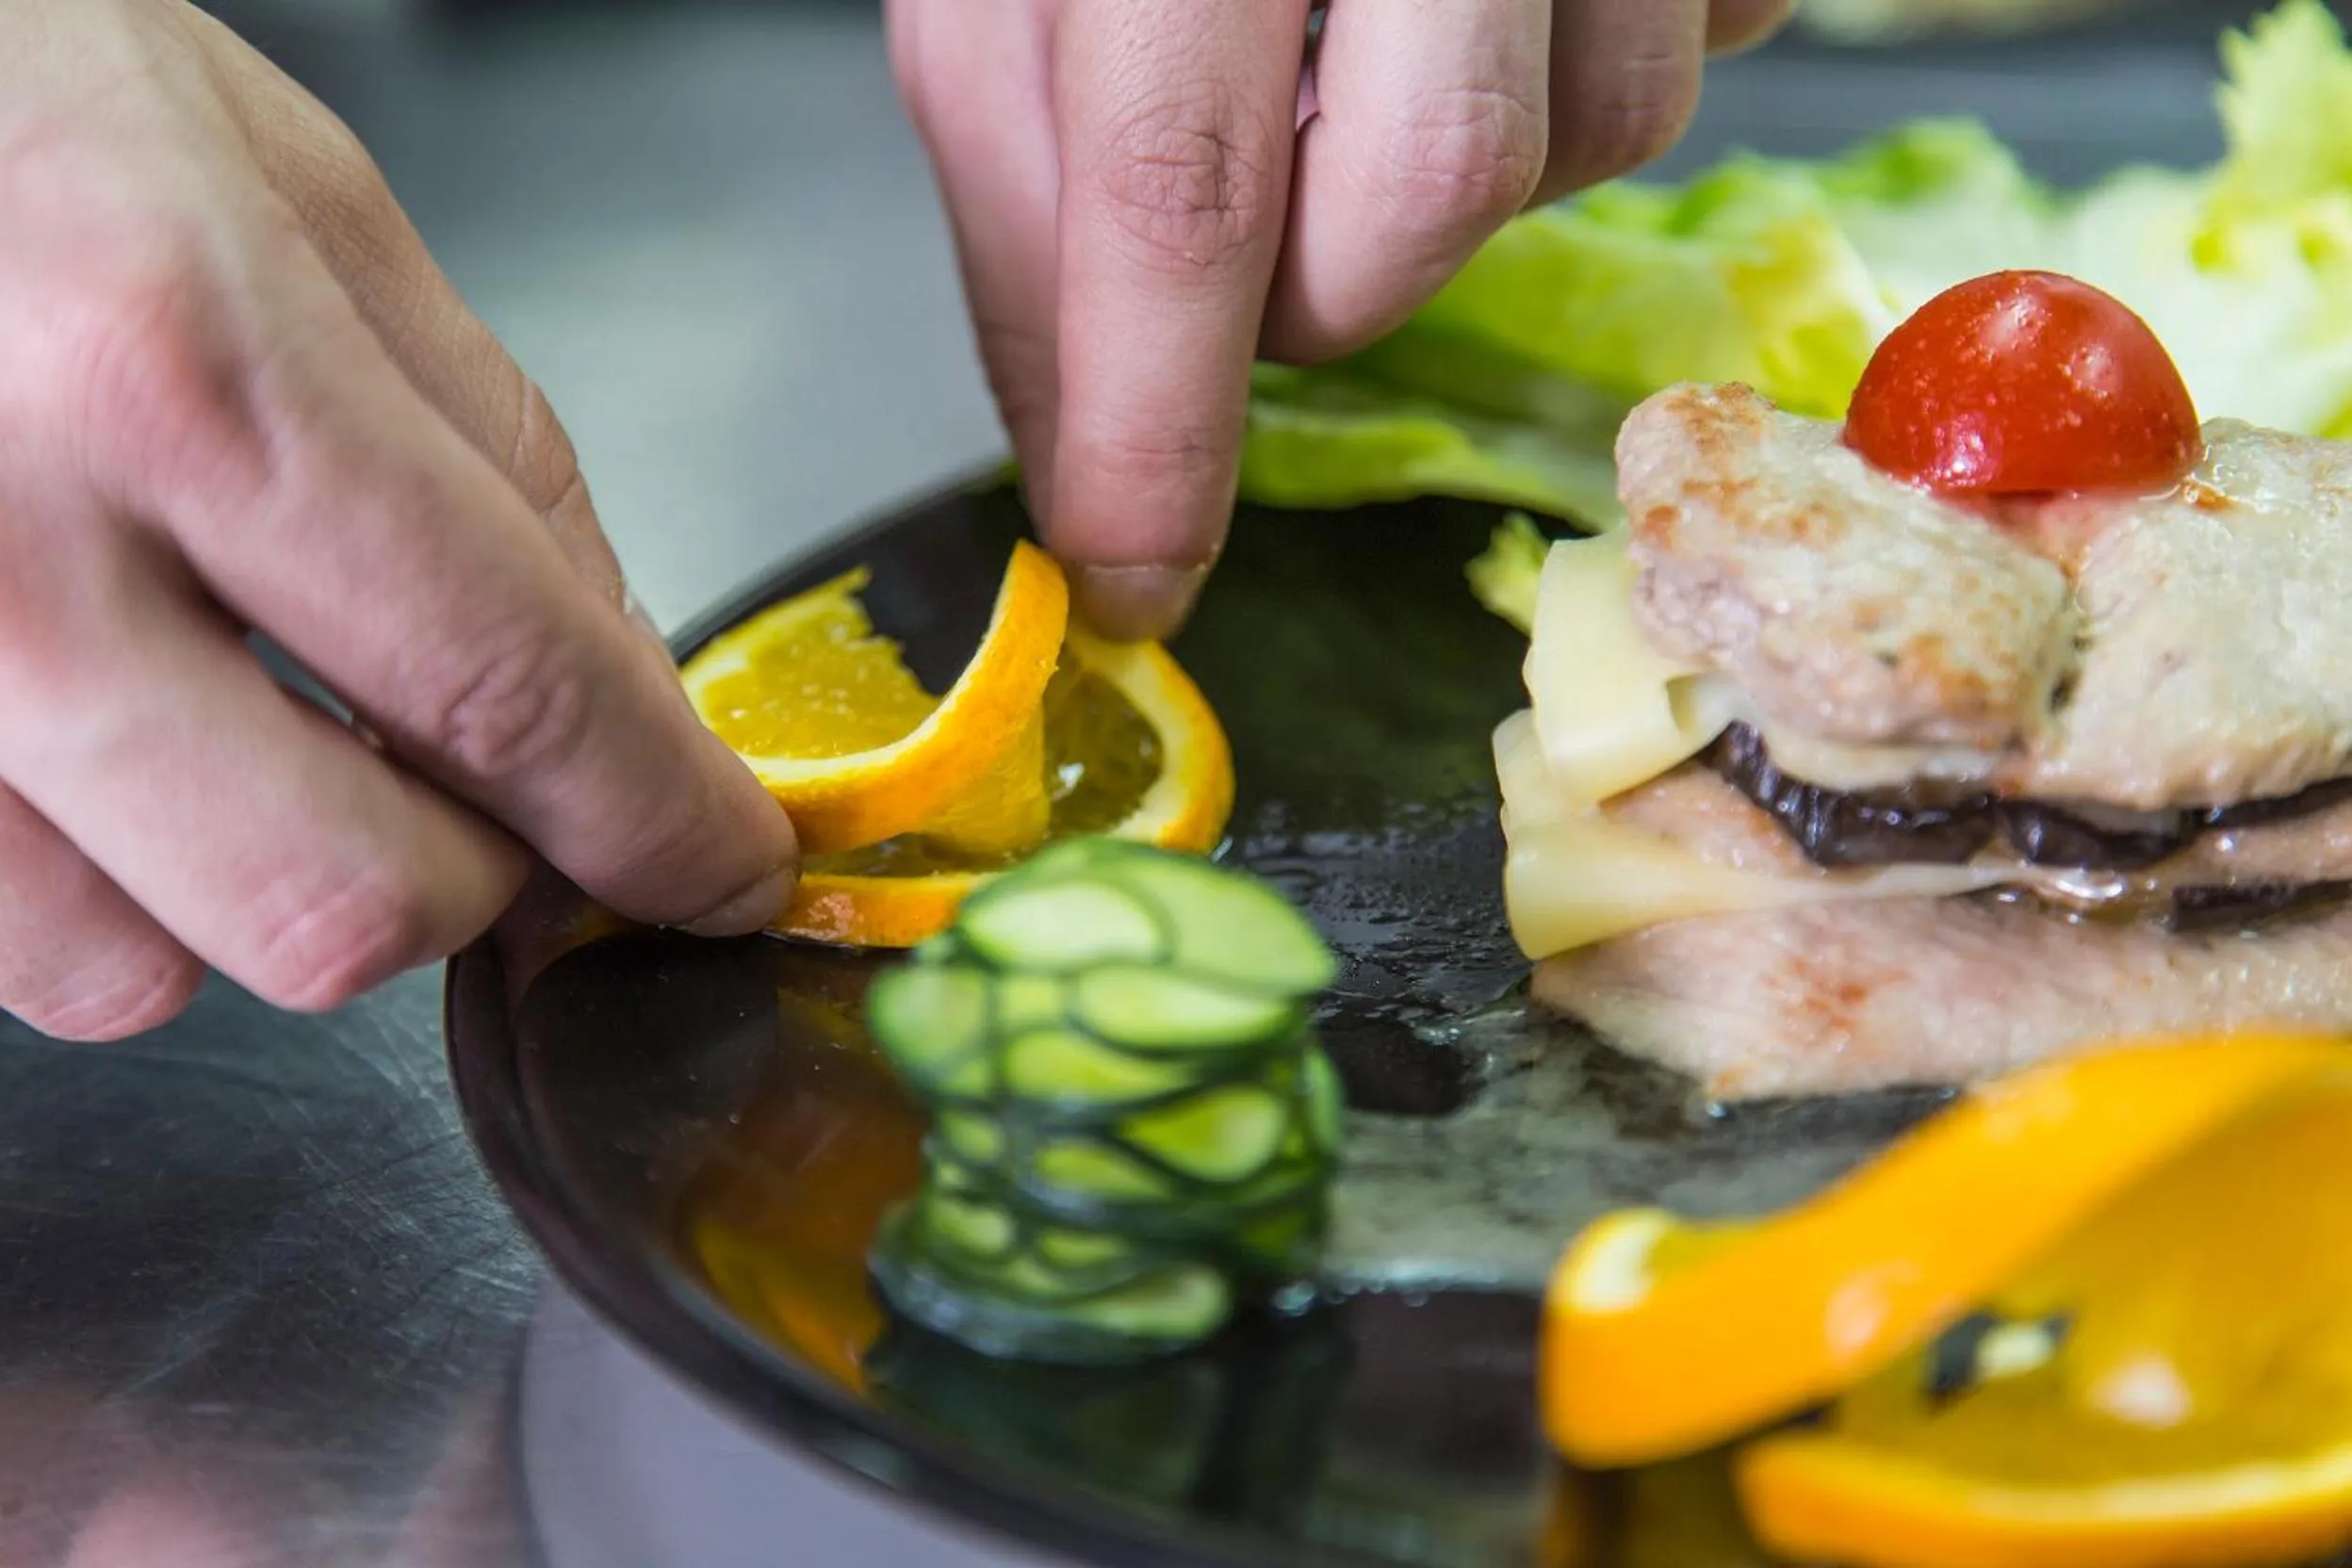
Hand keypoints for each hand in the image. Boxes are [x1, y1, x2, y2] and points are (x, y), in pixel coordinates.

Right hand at [0, 0, 796, 1040]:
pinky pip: (10, 944)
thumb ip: (493, 455)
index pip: (511, 684)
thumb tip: (626, 681)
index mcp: (178, 364)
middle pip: (346, 901)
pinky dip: (105, 884)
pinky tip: (119, 743)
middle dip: (470, 878)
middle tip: (487, 793)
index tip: (719, 867)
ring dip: (262, 886)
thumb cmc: (1, 95)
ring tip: (248, 727)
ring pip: (152, 970)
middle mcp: (4, 549)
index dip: (658, 820)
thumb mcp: (298, 200)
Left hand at [889, 0, 1790, 638]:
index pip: (1175, 182)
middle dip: (1315, 278)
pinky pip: (1695, 45)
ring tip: (1377, 19)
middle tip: (1260, 177)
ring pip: (1585, 143)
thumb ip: (1021, 175)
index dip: (1155, 427)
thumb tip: (1079, 453)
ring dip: (1454, 158)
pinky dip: (1583, 58)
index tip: (1134, 578)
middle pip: (1421, 202)